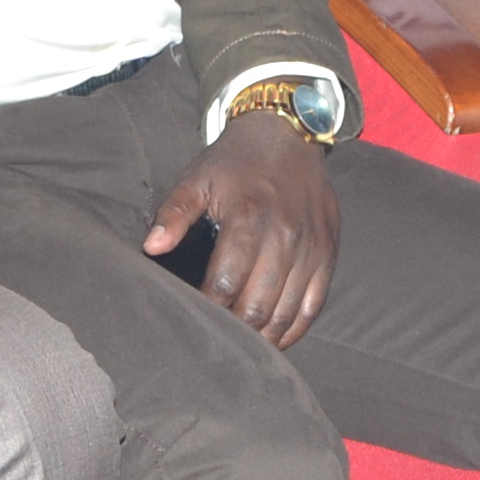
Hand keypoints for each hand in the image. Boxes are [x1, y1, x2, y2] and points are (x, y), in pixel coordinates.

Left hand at [143, 110, 339, 347]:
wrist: (288, 133)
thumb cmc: (235, 162)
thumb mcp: (197, 179)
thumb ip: (173, 214)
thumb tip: (151, 248)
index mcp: (248, 219)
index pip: (225, 285)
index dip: (207, 310)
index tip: (191, 320)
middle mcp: (284, 236)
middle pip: (257, 306)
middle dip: (234, 330)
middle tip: (214, 339)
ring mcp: (310, 247)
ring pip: (287, 313)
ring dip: (263, 336)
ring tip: (241, 345)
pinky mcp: (328, 253)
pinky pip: (314, 305)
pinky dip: (294, 329)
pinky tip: (274, 337)